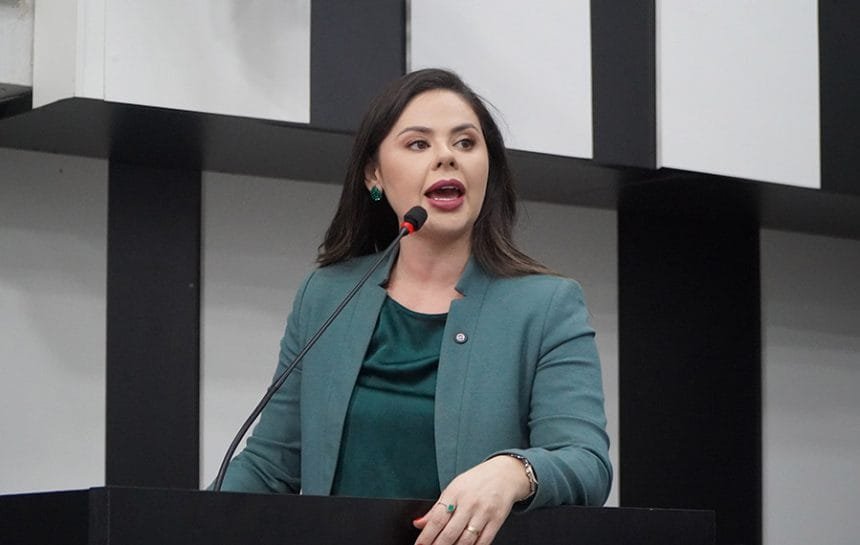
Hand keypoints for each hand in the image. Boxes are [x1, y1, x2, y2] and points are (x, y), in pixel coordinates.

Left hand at [412, 455, 530, 544]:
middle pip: (450, 532)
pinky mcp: (496, 520)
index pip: (437, 518)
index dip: (426, 535)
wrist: (505, 474)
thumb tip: (418, 523)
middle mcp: (469, 503)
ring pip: (466, 540)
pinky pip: (483, 542)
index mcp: (455, 493)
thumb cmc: (476, 481)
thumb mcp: (454, 488)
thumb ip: (436, 508)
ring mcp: (484, 512)